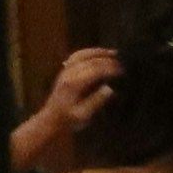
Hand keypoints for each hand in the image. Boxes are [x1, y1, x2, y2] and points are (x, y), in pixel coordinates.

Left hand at [20, 47, 115, 161]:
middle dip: (106, 60)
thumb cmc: (69, 120)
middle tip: (121, 63)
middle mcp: (68, 75)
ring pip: (81, 55)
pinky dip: (87, 53)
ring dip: (97, 52)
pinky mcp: (64, 73)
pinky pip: (75, 57)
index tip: (121, 71)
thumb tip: (109, 88)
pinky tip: (96, 54)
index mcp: (74, 84)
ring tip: (112, 52)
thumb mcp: (84, 115)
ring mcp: (65, 72)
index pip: (94, 70)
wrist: (51, 120)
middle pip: (89, 60)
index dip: (109, 68)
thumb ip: (96, 101)